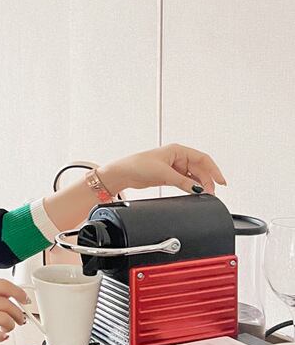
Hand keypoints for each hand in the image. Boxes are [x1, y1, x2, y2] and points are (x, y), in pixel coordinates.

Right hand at [0, 278, 28, 342]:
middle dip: (18, 313)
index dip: (18, 292)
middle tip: (21, 318)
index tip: (25, 299)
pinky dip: (1, 336)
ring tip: (10, 327)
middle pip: (6, 304)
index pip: (3, 285)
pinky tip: (2, 336)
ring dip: (11, 324)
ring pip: (2, 318)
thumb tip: (8, 297)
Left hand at [98, 143, 227, 195]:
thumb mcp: (164, 174)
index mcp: (178, 150)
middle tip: (211, 193)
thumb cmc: (138, 166)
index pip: (203, 158)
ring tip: (205, 195)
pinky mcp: (169, 176)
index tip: (221, 181)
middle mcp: (177, 157)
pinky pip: (186, 181)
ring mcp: (174, 166)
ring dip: (200, 185)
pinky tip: (194, 193)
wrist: (124, 174)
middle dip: (207, 181)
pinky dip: (191, 187)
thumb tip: (197, 189)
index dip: (214, 170)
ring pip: (194, 176)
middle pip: (200, 169)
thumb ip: (183, 182)